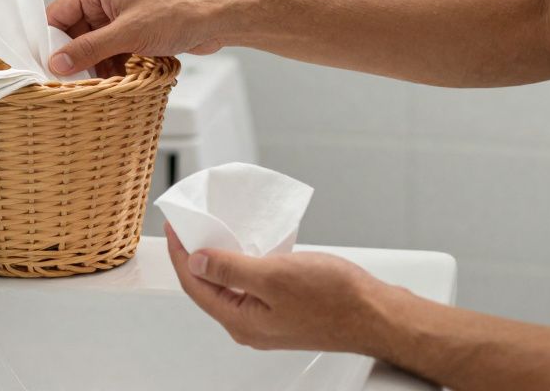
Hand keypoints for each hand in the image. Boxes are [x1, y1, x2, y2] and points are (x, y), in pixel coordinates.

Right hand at [45, 0, 232, 75]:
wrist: (216, 18)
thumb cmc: (176, 14)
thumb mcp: (128, 34)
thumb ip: (90, 48)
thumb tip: (56, 62)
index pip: (58, 12)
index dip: (49, 38)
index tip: (44, 65)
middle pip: (74, 30)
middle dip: (74, 55)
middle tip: (70, 81)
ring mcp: (121, 15)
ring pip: (93, 43)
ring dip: (93, 63)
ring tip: (95, 84)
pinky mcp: (135, 30)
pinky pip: (112, 49)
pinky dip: (110, 64)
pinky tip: (114, 79)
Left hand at [164, 222, 392, 354]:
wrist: (375, 314)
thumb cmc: (335, 299)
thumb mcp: (275, 275)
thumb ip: (231, 268)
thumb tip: (197, 261)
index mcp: (241, 321)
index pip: (195, 285)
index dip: (180, 253)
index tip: (173, 227)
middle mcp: (250, 324)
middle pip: (208, 286)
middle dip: (193, 255)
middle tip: (187, 225)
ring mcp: (267, 318)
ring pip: (230, 284)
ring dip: (219, 257)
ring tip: (212, 231)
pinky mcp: (284, 308)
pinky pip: (251, 284)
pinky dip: (243, 262)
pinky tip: (248, 246)